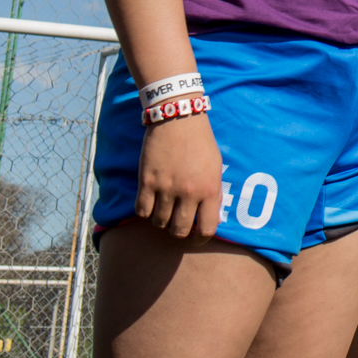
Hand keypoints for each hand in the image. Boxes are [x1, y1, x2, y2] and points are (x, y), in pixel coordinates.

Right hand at [134, 109, 223, 238]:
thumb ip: (212, 193)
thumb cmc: (201, 142)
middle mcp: (188, 193)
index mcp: (210, 189)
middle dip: (178, 231)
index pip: (207, 229)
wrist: (179, 118)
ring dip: (161, 220)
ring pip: (159, 223)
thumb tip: (209, 217)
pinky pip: (141, 211)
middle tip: (177, 224)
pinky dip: (144, 211)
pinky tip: (150, 202)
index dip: (200, 238)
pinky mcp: (147, 182)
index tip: (195, 236)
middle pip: (179, 230)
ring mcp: (166, 188)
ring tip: (164, 210)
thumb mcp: (216, 167)